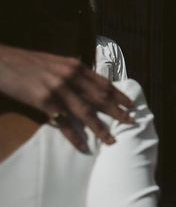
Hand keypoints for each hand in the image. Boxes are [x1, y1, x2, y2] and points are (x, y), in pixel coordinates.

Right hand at [0, 45, 133, 150]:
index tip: (132, 105)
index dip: (119, 95)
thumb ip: (72, 71)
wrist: (0, 61)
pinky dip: (74, 136)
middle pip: (100, 98)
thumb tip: (88, 81)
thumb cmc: (26, 62)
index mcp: (75, 66)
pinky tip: (83, 145)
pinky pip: (63, 122)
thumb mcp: (54, 62)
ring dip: (100, 128)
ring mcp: (57, 88)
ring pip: (85, 112)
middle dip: (117, 112)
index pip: (103, 83)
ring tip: (112, 140)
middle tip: (131, 122)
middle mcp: (70, 75)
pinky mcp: (43, 100)